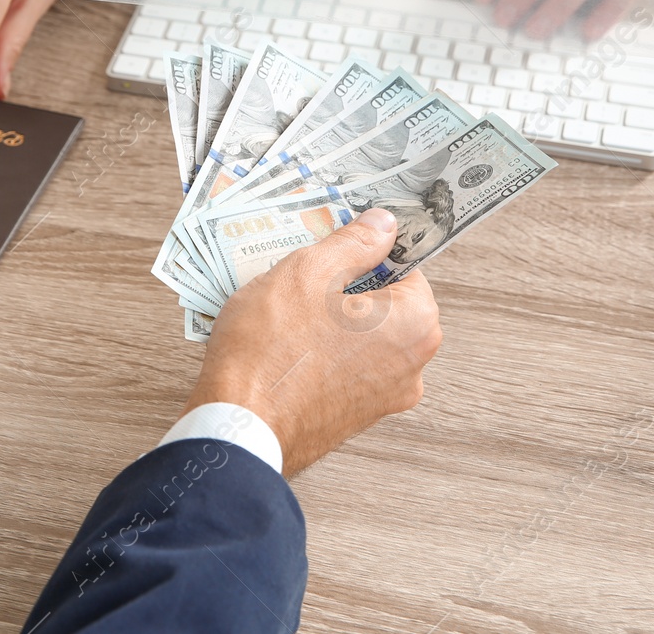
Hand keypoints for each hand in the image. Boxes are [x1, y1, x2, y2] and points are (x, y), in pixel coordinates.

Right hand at [183, 209, 442, 475]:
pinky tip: (284, 344)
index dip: (366, 251)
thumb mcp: (309, 271)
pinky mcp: (354, 417)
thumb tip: (382, 225)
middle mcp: (412, 366)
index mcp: (415, 325)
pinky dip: (321, 351)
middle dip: (345, 286)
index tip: (334, 247)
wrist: (238, 428)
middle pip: (385, 303)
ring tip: (285, 312)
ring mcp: (384, 397)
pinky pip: (345, 366)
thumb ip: (354, 243)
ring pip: (362, 336)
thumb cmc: (272, 351)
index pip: (406, 267)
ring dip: (330, 319)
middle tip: (302, 277)